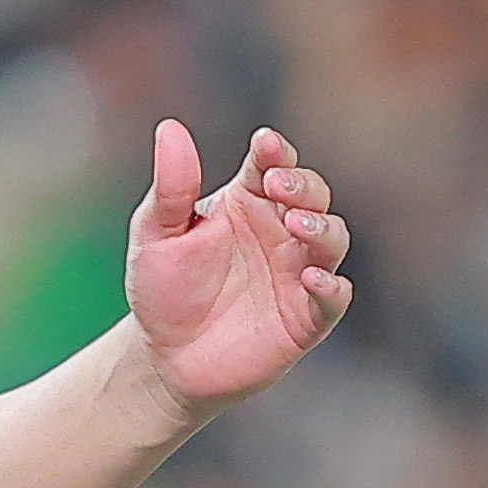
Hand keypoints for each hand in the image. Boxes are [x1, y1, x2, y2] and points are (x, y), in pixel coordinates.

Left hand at [126, 121, 352, 419]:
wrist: (163, 359)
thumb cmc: (162, 291)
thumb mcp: (155, 237)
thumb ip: (170, 188)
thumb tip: (169, 128)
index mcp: (247, 202)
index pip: (271, 164)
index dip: (274, 151)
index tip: (264, 144)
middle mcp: (280, 231)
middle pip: (311, 194)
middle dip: (302, 185)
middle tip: (278, 184)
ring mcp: (297, 272)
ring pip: (332, 239)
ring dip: (322, 227)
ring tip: (297, 224)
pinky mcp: (306, 317)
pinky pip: (332, 297)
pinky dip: (330, 286)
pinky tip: (312, 277)